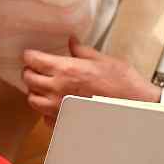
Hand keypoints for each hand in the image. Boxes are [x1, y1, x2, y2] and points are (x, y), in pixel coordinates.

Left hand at [22, 37, 159, 121]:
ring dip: (35, 92)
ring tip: (45, 87)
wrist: (135, 107)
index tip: (33, 54)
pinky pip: (45, 118)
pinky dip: (47, 111)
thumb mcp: (103, 60)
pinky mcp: (65, 122)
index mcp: (66, 70)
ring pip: (32, 100)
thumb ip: (81, 51)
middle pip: (28, 79)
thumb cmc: (122, 82)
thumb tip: (71, 41)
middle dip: (30, 72)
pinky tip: (58, 105)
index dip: (30, 55)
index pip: (33, 60)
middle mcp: (58, 89)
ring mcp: (60, 108)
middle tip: (37, 69)